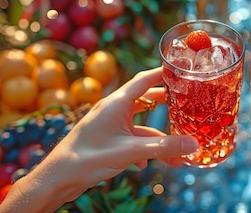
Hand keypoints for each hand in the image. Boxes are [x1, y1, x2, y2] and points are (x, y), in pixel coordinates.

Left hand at [0, 68, 197, 212]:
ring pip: (141, 126)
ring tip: (178, 153)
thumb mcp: (130, 151)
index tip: (183, 72)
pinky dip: (144, 149)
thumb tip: (193, 145)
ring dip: (158, 138)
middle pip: (146, 99)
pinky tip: (147, 164)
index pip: (144, 79)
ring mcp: (110, 125)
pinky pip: (132, 140)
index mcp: (116, 103)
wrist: (58, 178)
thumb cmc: (86, 158)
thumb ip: (163, 147)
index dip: (164, 74)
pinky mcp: (107, 140)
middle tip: (187, 104)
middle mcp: (113, 110)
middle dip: (167, 105)